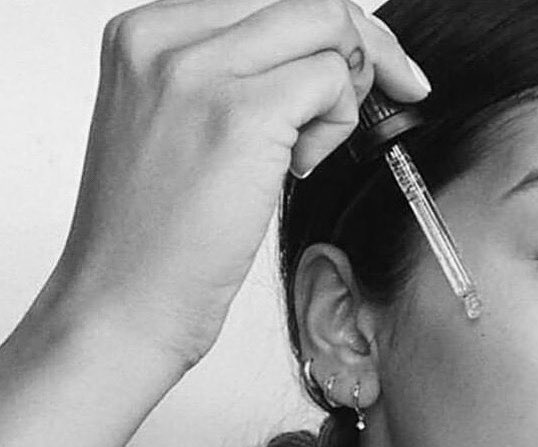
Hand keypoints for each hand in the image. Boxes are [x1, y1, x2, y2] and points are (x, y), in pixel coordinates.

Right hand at [44, 0, 429, 370]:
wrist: (123, 304)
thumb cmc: (156, 240)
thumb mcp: (177, 131)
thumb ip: (230, 83)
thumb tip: (311, 65)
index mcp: (145, 34)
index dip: (326, 30)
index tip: (364, 66)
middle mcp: (165, 38)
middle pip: (302, 2)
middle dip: (362, 45)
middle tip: (392, 92)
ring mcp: (199, 71)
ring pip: (324, 28)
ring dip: (343, 93)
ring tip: (303, 154)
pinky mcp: (240, 116)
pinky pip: (330, 82)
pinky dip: (338, 124)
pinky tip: (298, 169)